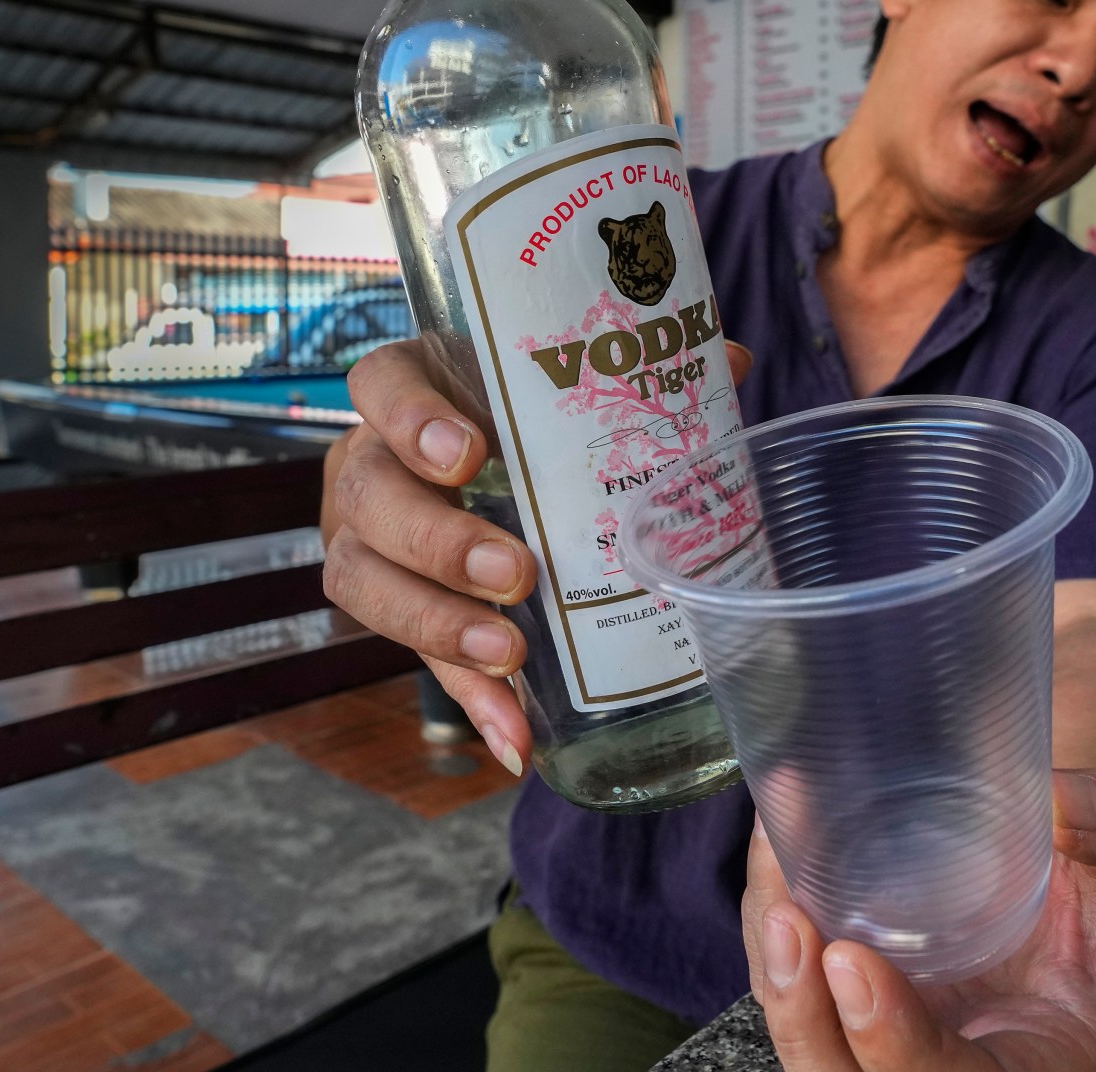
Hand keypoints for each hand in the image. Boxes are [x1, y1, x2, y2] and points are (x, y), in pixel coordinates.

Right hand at [320, 338, 751, 776]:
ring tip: (508, 654)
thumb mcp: (568, 398)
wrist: (488, 484)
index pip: (382, 386)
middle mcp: (372, 463)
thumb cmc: (529, 424)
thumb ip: (637, 380)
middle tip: (515, 572)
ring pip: (365, 582)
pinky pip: (416, 660)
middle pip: (371, 498)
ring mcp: (370, 541)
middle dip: (437, 541)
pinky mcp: (395, 612)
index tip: (469, 454)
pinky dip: (470, 700)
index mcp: (412, 391)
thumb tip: (731, 359)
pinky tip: (515, 736)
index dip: (410, 418)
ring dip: (438, 625)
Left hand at [742, 768, 1095, 1070]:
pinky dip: (773, 934)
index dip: (896, 1045)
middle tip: (788, 917)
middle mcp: (955, 1071)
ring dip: (777, 971)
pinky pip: (797, 994)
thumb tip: (1062, 800)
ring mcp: (896, 1043)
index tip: (852, 963)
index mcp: (1036, 1068)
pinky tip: (773, 851)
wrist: (1066, 858)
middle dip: (806, 1017)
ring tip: (772, 868)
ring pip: (813, 1046)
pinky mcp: (855, 1006)